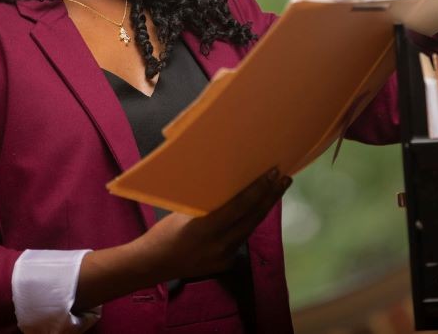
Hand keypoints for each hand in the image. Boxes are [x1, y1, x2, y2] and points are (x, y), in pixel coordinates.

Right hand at [73, 169, 289, 310]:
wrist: (152, 264)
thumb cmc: (163, 232)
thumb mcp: (184, 212)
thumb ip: (208, 205)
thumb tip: (229, 186)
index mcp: (204, 229)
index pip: (239, 207)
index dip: (258, 189)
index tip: (272, 173)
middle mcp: (218, 245)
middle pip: (252, 218)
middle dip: (270, 196)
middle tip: (284, 177)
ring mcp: (223, 257)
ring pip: (249, 229)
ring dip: (263, 208)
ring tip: (276, 189)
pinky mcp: (225, 264)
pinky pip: (240, 239)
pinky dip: (248, 223)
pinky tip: (257, 209)